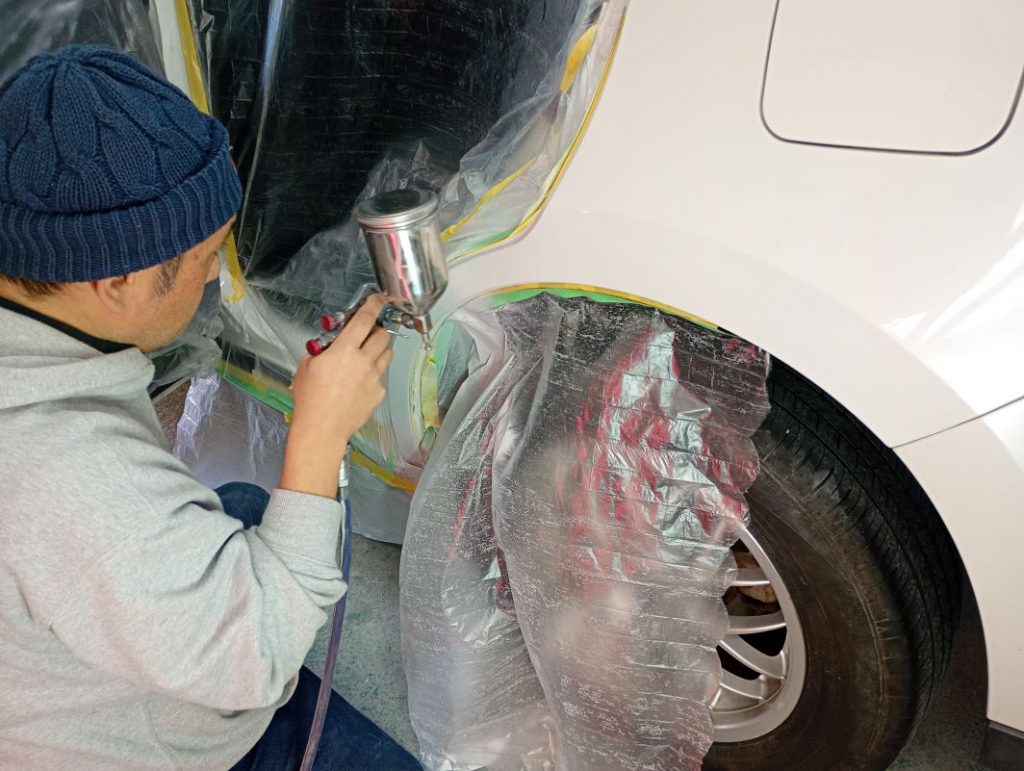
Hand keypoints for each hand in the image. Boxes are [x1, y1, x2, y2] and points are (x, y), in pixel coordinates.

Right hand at [280, 295, 393, 497]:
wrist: (322, 429)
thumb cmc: (310, 399)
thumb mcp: (306, 367)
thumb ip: (321, 351)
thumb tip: (329, 346)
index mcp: (344, 351)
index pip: (364, 320)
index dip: (374, 305)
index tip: (379, 299)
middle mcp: (364, 362)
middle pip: (383, 336)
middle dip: (376, 331)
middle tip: (365, 335)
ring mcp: (374, 378)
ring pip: (386, 355)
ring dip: (378, 351)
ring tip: (363, 358)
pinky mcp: (378, 394)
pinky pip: (381, 377)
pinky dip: (373, 375)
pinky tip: (358, 384)